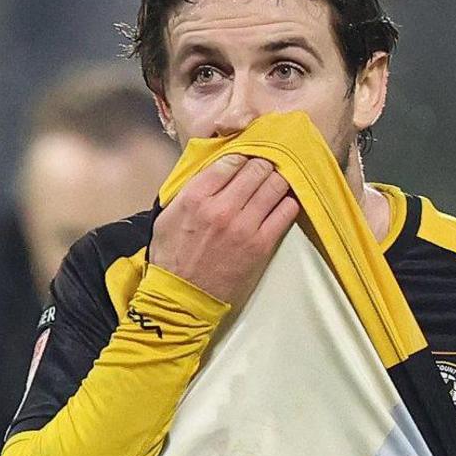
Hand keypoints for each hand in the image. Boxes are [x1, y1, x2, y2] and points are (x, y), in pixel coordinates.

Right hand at [146, 154, 298, 306]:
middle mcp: (221, 207)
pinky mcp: (261, 244)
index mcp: (195, 196)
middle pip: (256, 168)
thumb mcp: (168, 215)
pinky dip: (288, 201)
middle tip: (264, 169)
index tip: (245, 160)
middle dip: (262, 164)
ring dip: (278, 179)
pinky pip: (286, 210)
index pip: (230, 161)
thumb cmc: (173, 257)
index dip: (241, 157)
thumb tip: (215, 170)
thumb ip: (190, 189)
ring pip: (274, 185)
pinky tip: (284, 201)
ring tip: (275, 182)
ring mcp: (244, 225)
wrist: (184, 298)